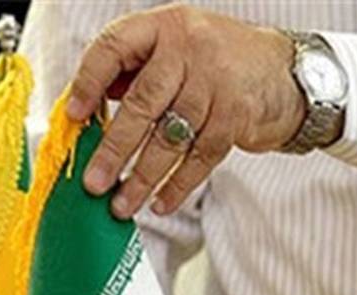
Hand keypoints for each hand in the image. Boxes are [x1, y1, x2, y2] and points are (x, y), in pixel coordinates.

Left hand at [66, 4, 304, 217]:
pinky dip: (179, 184)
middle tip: (93, 184)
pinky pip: (200, 156)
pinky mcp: (238, 113)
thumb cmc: (211, 64)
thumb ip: (129, 75)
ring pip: (171, 136)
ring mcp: (217, 79)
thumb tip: (82, 117)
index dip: (89, 82)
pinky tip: (160, 203)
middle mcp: (189, 46)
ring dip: (142, 177)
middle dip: (114, 149)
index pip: (114, 47)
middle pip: (142, 103)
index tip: (72, 117)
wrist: (284, 69)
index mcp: (162, 26)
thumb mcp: (170, 52)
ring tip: (121, 205)